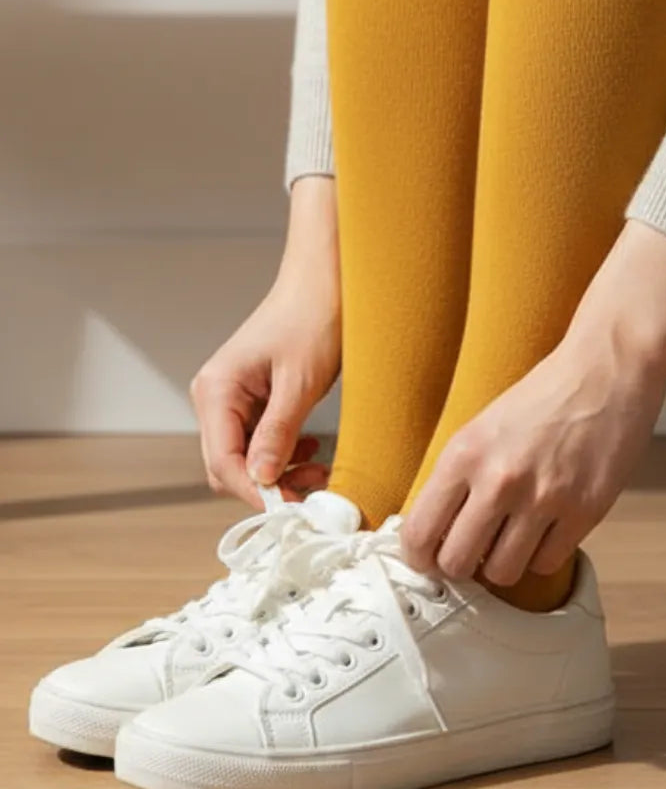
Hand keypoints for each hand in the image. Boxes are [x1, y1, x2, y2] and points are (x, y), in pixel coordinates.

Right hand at [190, 176, 341, 509]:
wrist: (327, 277)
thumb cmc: (314, 316)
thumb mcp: (301, 381)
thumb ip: (278, 433)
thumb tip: (261, 480)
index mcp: (216, 390)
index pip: (223, 463)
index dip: (256, 493)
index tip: (295, 511)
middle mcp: (216, 396)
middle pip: (228, 466)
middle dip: (269, 486)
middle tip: (315, 494)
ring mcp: (233, 398)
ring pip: (246, 457)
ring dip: (280, 474)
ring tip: (321, 472)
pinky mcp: (254, 398)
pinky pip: (260, 441)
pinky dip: (284, 455)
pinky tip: (311, 452)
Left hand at [400, 219, 665, 585]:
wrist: (606, 370)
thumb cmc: (546, 395)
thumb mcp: (483, 426)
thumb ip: (460, 476)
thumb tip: (437, 530)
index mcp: (465, 453)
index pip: (419, 533)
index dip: (420, 556)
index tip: (428, 558)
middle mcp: (499, 479)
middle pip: (456, 563)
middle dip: (462, 565)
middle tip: (473, 551)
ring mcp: (543, 499)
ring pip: (502, 573)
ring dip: (504, 563)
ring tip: (512, 538)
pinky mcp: (583, 512)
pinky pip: (547, 565)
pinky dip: (542, 555)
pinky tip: (545, 530)